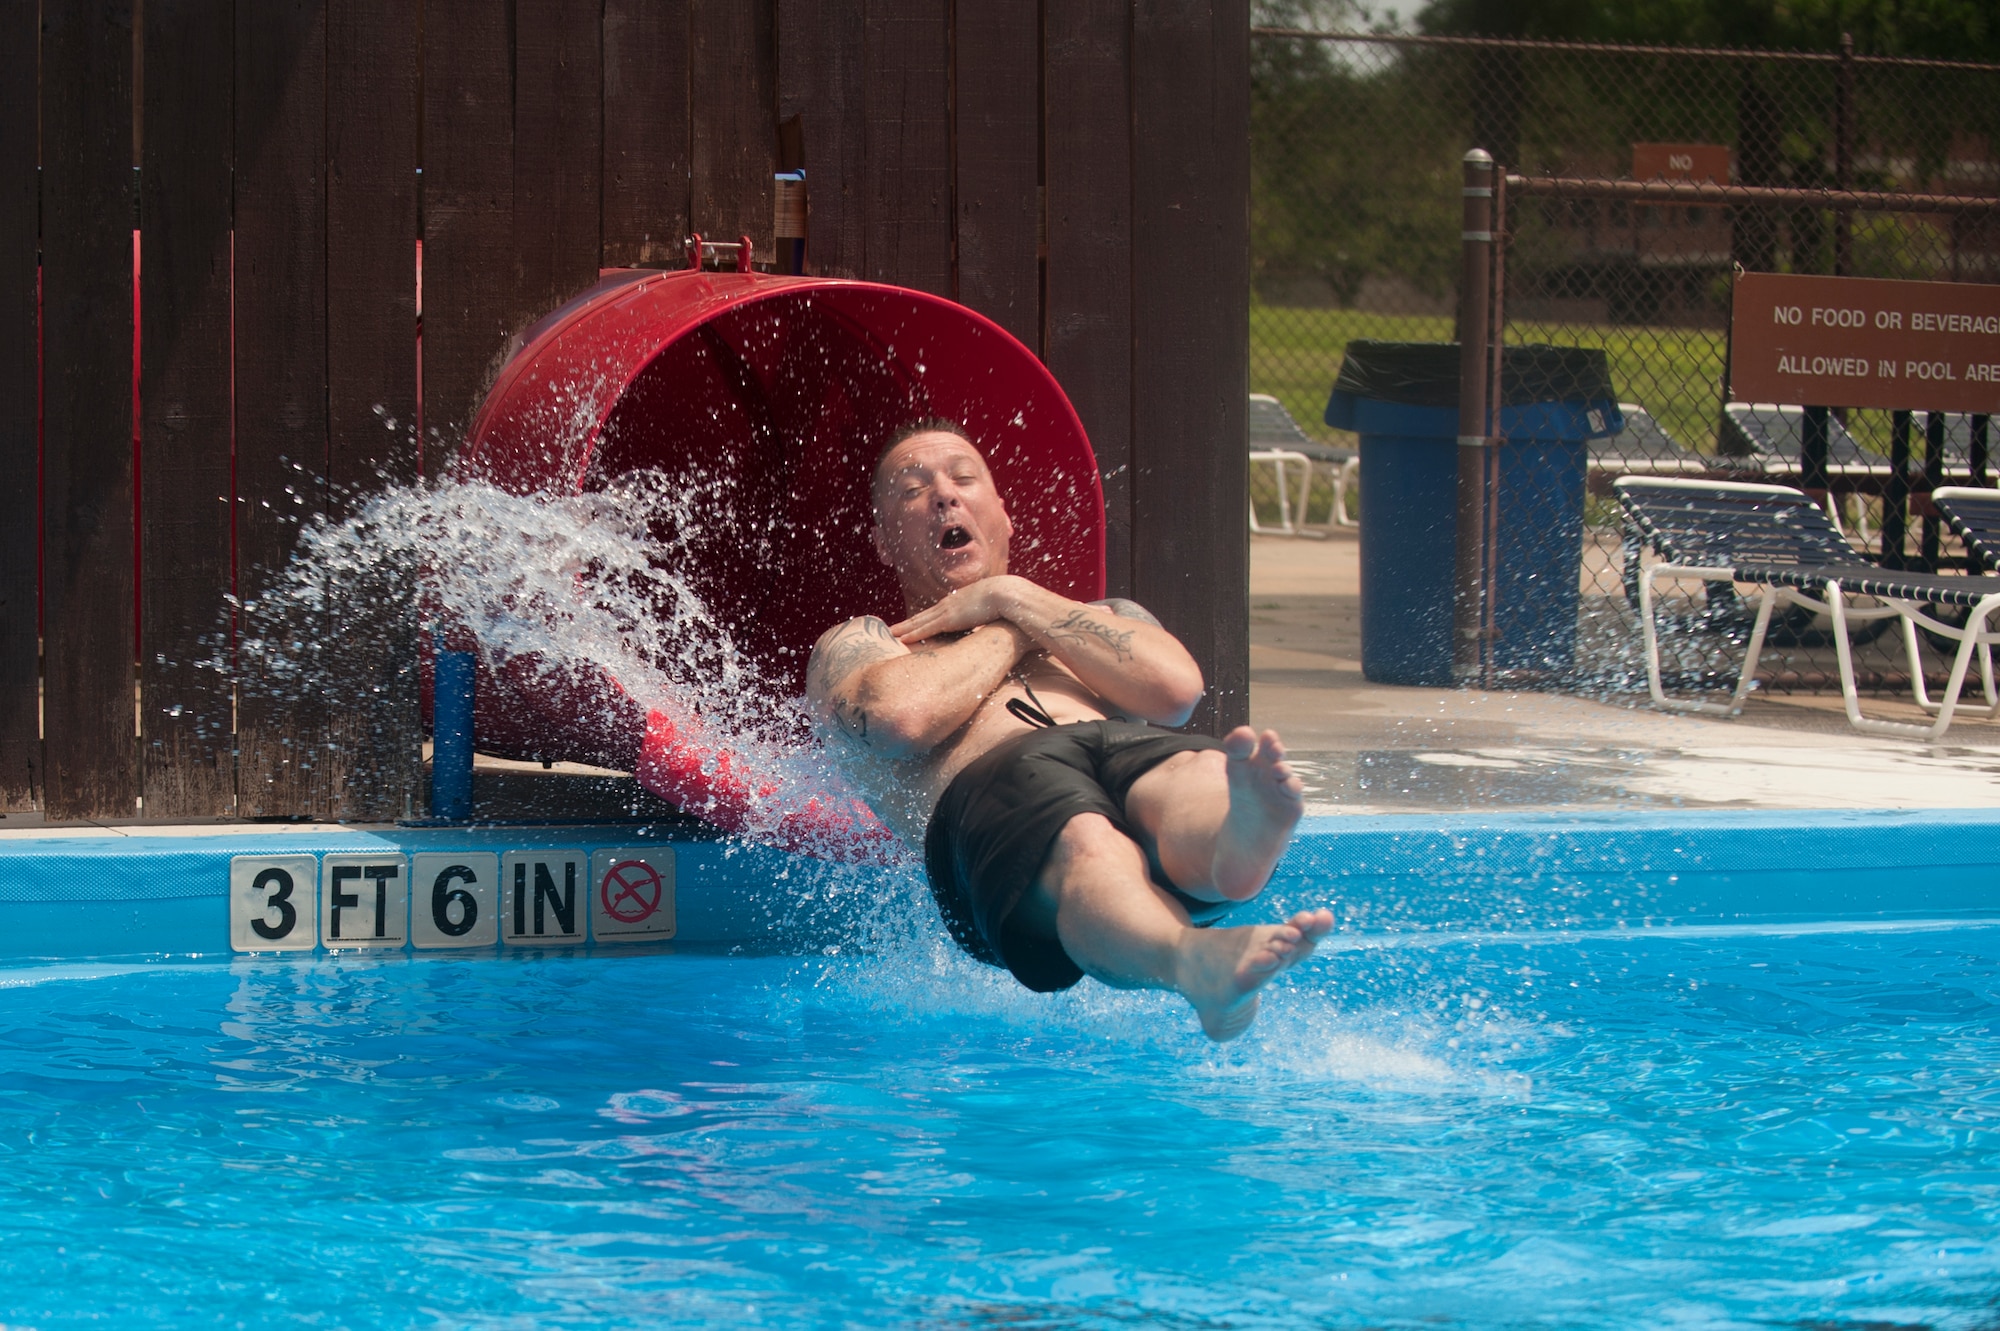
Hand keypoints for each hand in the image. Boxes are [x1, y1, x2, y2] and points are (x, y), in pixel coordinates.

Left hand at [890, 576, 1024, 643]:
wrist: (1008, 595)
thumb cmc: (1006, 602)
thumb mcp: (993, 609)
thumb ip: (986, 617)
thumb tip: (991, 625)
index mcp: (959, 602)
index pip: (936, 612)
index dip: (923, 618)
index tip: (913, 623)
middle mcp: (949, 604)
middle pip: (922, 615)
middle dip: (907, 622)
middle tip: (892, 628)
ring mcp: (947, 611)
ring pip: (919, 622)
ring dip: (904, 628)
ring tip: (890, 633)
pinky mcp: (949, 619)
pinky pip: (926, 628)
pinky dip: (912, 633)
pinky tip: (901, 638)